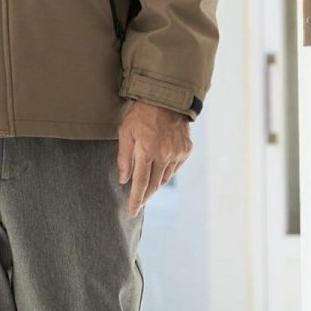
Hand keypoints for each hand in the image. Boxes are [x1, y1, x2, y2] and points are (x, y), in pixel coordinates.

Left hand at [118, 100, 193, 216]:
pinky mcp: (186, 150)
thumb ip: (124, 158)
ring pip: (164, 178)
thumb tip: (124, 180)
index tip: (132, 211)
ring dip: (155, 186)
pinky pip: (174, 169)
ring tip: (146, 189)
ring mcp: (177, 153)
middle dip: (145, 196)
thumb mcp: (125, 133)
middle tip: (138, 204)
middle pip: (153, 185)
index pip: (140, 183)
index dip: (136, 199)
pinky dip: (165, 173)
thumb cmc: (141, 115)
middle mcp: (164, 155)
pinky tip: (158, 171)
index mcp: (147, 151)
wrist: (167, 99)